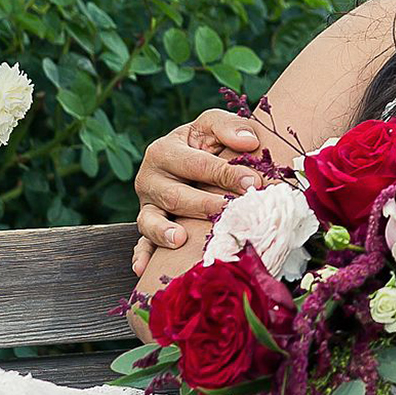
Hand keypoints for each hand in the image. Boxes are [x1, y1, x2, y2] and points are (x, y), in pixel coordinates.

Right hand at [130, 109, 265, 274]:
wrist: (191, 157)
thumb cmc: (206, 142)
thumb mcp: (213, 125)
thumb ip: (229, 126)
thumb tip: (249, 141)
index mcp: (165, 150)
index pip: (197, 164)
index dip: (225, 173)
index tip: (253, 182)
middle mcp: (150, 178)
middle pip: (176, 195)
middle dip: (205, 204)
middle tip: (232, 211)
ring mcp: (147, 204)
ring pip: (151, 220)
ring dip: (165, 231)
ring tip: (180, 239)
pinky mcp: (148, 224)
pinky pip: (141, 242)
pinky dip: (142, 254)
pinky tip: (144, 268)